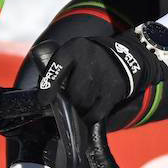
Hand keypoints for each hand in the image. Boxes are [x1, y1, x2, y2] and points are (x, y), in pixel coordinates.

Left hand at [40, 27, 167, 125]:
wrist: (123, 58)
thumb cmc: (88, 60)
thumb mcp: (73, 53)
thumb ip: (57, 69)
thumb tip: (45, 99)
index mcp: (75, 49)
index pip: (57, 68)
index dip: (48, 87)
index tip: (43, 100)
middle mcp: (90, 62)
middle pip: (71, 92)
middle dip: (64, 102)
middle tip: (61, 106)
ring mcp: (103, 78)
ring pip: (82, 104)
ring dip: (76, 110)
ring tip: (75, 108)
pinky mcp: (112, 93)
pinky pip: (95, 114)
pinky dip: (87, 118)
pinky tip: (85, 115)